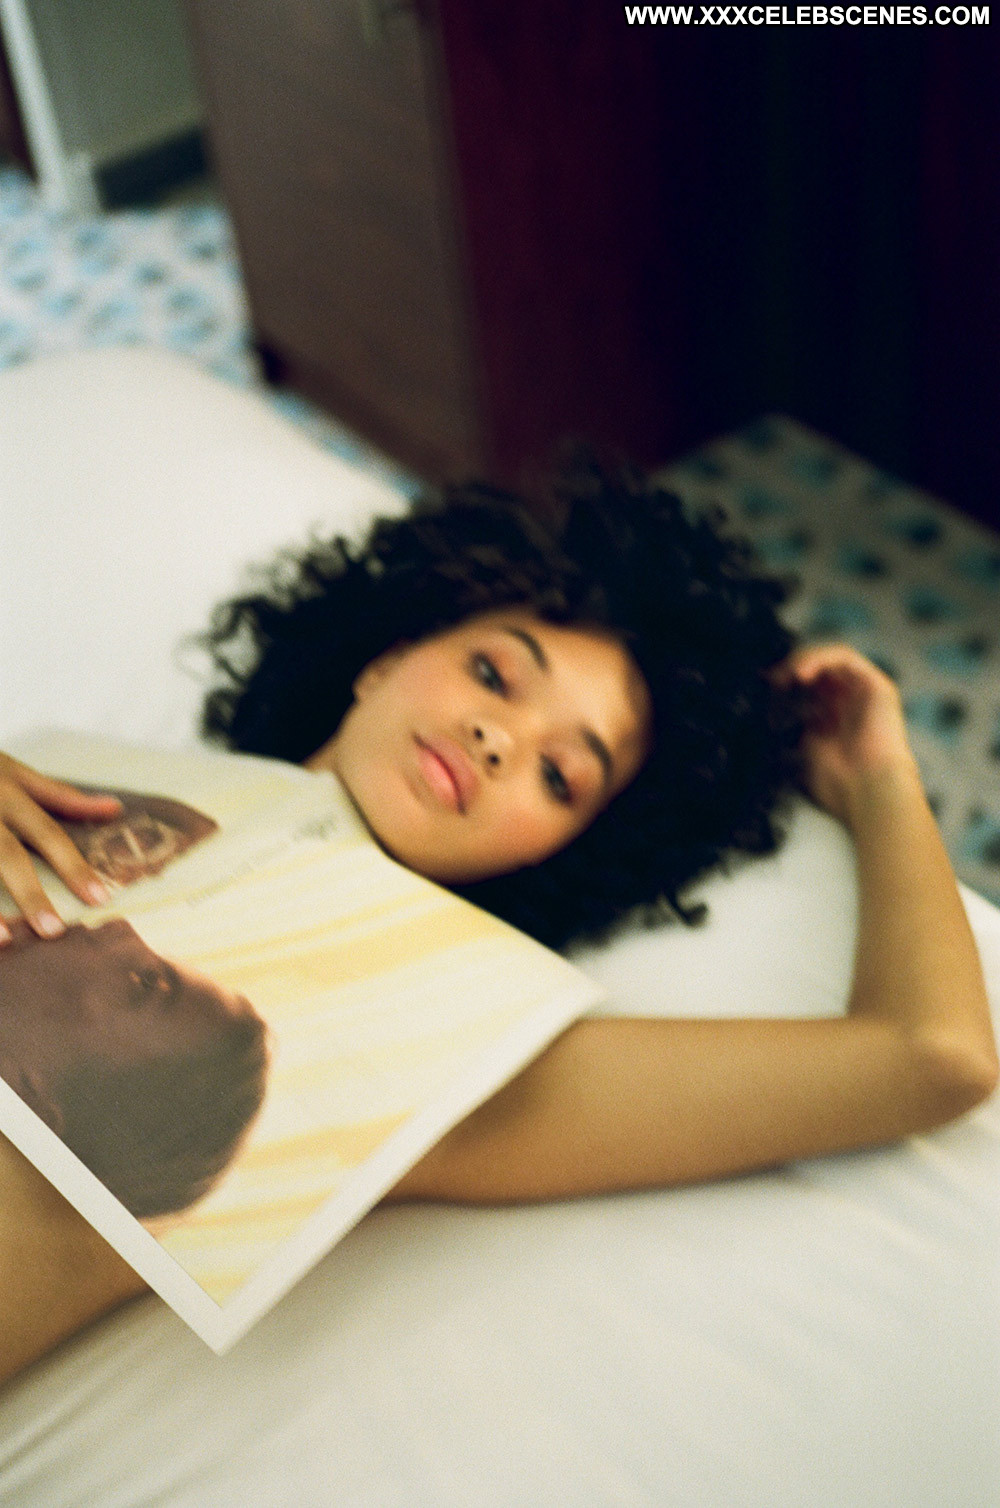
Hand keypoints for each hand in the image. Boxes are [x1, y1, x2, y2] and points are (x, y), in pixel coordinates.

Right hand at [0, 755, 121, 941]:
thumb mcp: (12, 770)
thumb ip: (60, 796)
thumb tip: (114, 809)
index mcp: (6, 792)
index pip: (47, 833)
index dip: (73, 866)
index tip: (100, 899)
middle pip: (7, 855)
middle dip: (30, 894)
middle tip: (54, 931)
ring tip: (5, 941)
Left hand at [776, 644, 920, 828]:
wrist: (868, 793)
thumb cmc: (837, 784)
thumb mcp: (800, 750)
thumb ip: (789, 727)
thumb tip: (764, 710)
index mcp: (830, 718)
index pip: (805, 686)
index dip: (782, 681)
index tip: (761, 687)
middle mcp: (848, 703)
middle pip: (816, 669)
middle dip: (789, 669)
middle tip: (770, 679)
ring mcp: (863, 694)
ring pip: (829, 659)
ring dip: (802, 660)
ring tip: (784, 675)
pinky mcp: (878, 686)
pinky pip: (846, 657)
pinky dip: (820, 658)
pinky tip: (801, 673)